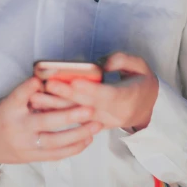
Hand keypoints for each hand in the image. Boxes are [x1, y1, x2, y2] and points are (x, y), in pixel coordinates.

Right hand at [0, 75, 102, 170]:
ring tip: (96, 125)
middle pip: (45, 121)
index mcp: (9, 108)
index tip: (48, 79)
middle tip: (89, 108)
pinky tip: (87, 140)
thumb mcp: (9, 101)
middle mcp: (17, 126)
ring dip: (78, 134)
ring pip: (54, 141)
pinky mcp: (30, 157)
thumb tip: (55, 80)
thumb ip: (29, 93)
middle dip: (69, 115)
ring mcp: (24, 144)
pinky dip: (73, 148)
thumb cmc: (0, 117)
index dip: (33, 86)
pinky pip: (55, 154)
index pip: (21, 94)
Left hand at [29, 52, 158, 130]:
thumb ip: (123, 60)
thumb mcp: (141, 66)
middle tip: (48, 84)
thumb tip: (102, 63)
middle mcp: (115, 113)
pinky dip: (59, 115)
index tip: (74, 81)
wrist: (149, 108)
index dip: (90, 89)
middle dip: (66, 95)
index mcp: (128, 98)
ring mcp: (104, 122)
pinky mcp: (96, 126)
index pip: (107, 95)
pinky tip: (42, 108)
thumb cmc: (143, 82)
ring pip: (78, 116)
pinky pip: (76, 122)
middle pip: (88, 105)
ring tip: (36, 98)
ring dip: (57, 108)